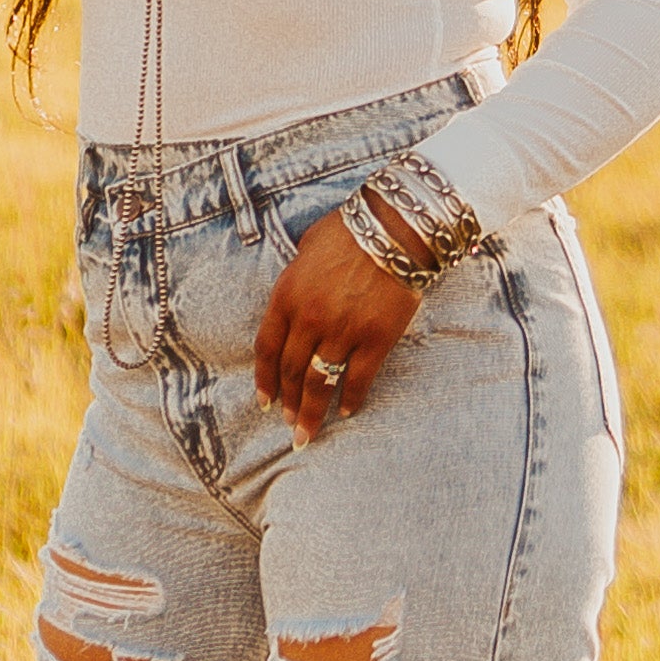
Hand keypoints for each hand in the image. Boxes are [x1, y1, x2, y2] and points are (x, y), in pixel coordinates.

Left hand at [255, 205, 422, 440]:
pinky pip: (359, 379)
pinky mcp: (375, 340)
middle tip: (288, 423)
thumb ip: (295, 280)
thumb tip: (295, 299)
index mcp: (287, 296)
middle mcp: (310, 319)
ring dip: (312, 412)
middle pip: (290, 372)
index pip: (267, 349)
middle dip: (288, 403)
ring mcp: (342, 332)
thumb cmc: (350, 229)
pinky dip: (351, 398)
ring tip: (307, 433)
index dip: (263, 379)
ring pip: (320, 383)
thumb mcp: (306, 248)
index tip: (264, 401)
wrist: (395, 227)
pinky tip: (347, 411)